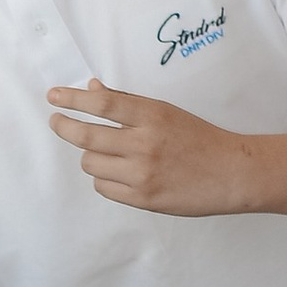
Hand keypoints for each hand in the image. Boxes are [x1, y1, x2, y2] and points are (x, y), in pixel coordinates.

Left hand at [46, 80, 256, 214]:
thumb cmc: (199, 139)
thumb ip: (128, 102)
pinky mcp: (144, 198)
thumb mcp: (166, 112)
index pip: (101, 103)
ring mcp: (143, 173)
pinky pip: (103, 187)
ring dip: (90, 156)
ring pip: (90, 164)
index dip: (72, 98)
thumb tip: (92, 88)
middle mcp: (145, 143)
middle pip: (86, 135)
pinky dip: (104, 179)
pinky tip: (117, 173)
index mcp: (152, 116)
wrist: (233, 173)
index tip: (54, 96)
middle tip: (57, 121)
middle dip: (64, 126)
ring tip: (103, 152)